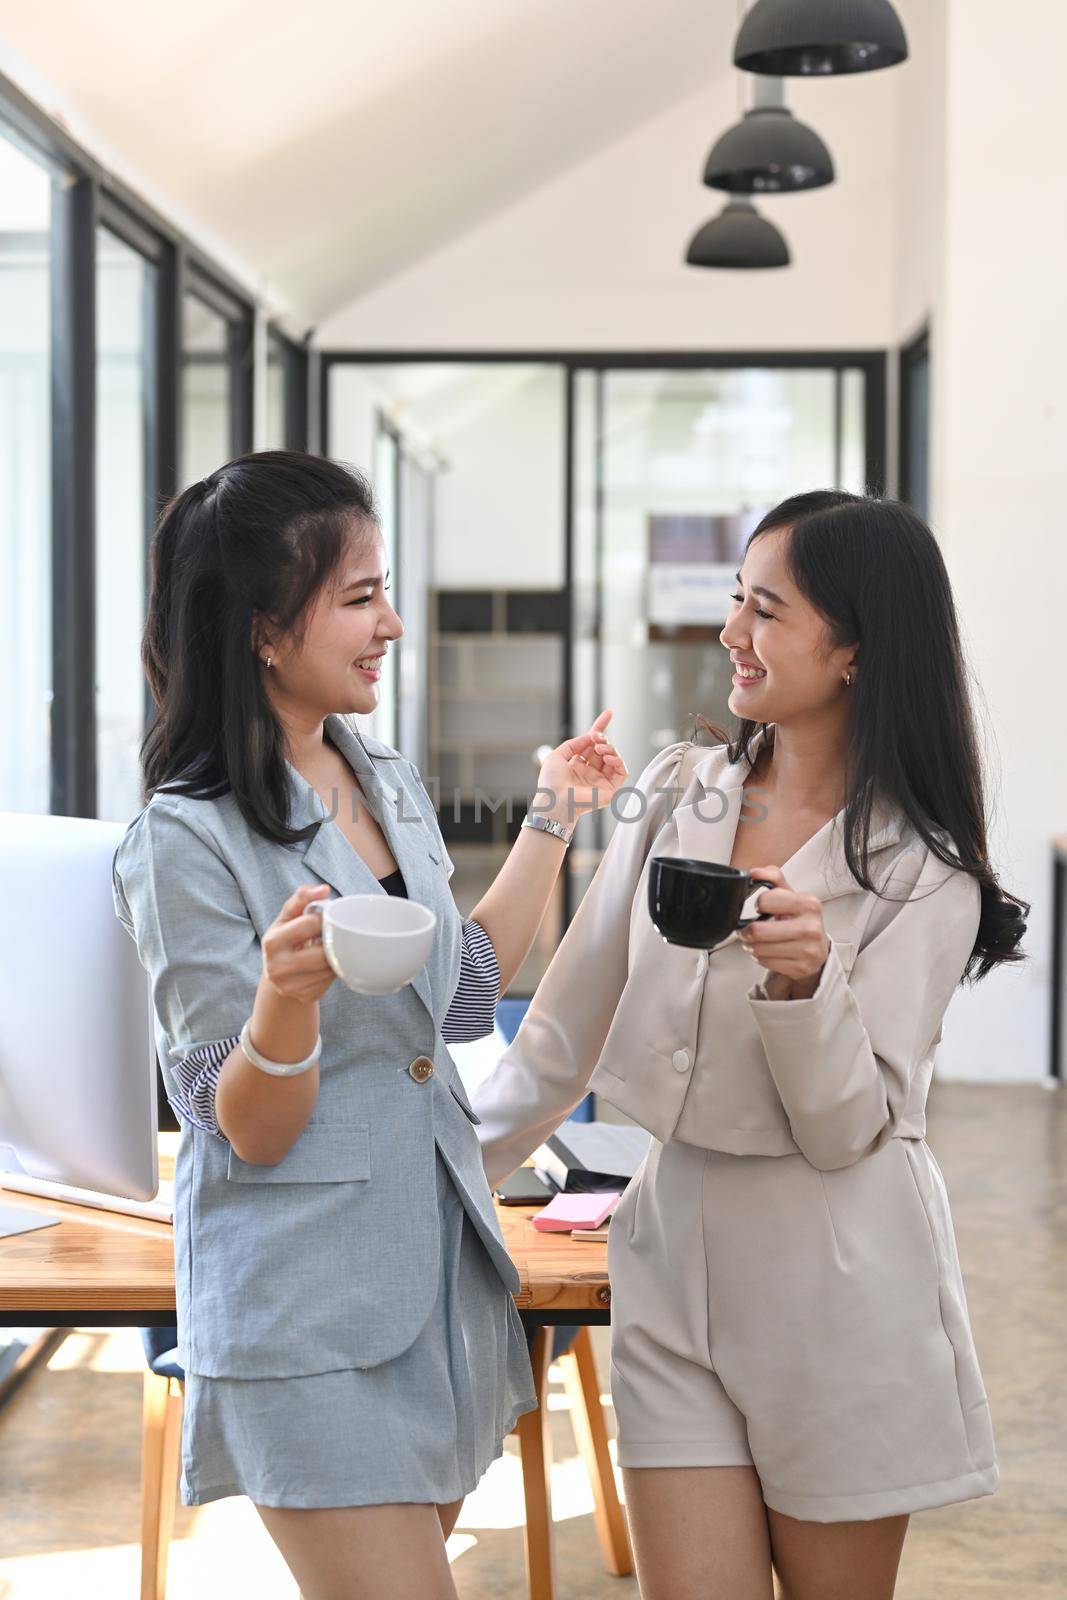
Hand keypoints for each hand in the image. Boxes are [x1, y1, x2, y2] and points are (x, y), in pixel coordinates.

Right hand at [261, 883, 336, 1003]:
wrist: (278, 974)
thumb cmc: (286, 938)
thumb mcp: (287, 917)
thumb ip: (302, 898)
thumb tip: (324, 889)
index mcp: (271, 943)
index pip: (310, 924)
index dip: (324, 918)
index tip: (325, 918)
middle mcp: (277, 968)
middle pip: (322, 952)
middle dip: (331, 941)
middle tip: (330, 935)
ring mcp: (291, 987)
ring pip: (331, 967)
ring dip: (335, 956)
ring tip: (327, 948)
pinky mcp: (306, 996)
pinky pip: (332, 980)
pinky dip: (333, 970)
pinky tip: (325, 964)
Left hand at [535, 709, 628, 825]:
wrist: (555, 801)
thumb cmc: (551, 782)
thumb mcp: (557, 755)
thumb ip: (574, 743)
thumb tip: (590, 735)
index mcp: (577, 764)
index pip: (592, 743)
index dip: (600, 727)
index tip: (609, 713)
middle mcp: (590, 772)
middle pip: (604, 748)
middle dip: (603, 739)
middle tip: (596, 738)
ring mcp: (600, 781)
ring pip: (614, 758)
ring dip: (610, 748)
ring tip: (600, 748)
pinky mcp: (609, 790)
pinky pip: (622, 772)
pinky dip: (619, 761)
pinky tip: (608, 757)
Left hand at [737, 865, 830, 991]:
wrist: (818, 948)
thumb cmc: (799, 918)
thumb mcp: (790, 895)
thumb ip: (773, 878)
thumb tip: (755, 872)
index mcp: (809, 903)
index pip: (766, 901)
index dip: (758, 904)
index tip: (761, 907)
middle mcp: (811, 927)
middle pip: (758, 930)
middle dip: (746, 931)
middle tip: (747, 930)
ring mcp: (807, 950)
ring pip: (759, 949)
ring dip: (751, 945)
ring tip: (756, 941)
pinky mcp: (801, 968)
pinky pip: (765, 962)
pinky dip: (760, 957)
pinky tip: (767, 952)